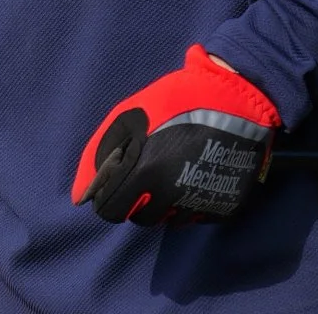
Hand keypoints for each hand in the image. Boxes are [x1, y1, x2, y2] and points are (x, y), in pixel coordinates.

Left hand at [72, 44, 280, 225]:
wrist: (238, 98)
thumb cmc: (177, 100)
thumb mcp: (129, 116)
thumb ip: (99, 155)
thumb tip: (79, 197)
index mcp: (144, 173)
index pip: (111, 212)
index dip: (109, 196)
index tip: (118, 181)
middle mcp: (171, 196)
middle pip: (140, 217)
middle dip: (137, 198)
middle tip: (149, 169)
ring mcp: (199, 204)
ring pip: (168, 219)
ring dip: (165, 201)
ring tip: (174, 167)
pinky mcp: (224, 207)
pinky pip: (195, 216)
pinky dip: (191, 201)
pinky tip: (196, 173)